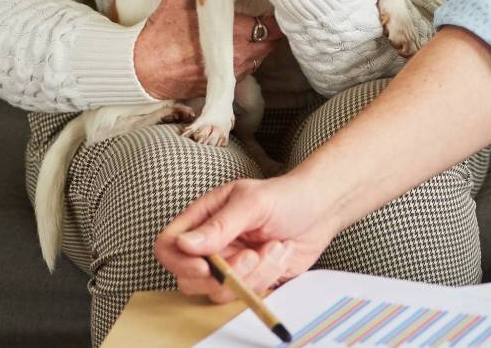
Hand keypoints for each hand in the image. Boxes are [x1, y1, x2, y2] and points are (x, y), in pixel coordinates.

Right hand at [133, 0, 284, 100]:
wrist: (141, 71)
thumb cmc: (159, 37)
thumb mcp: (174, 0)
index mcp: (234, 33)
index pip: (271, 26)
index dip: (274, 17)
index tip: (272, 7)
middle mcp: (239, 56)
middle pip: (270, 44)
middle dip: (270, 32)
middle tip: (265, 19)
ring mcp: (232, 74)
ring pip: (259, 59)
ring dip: (258, 47)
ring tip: (252, 33)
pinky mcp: (223, 85)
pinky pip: (245, 73)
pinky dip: (245, 61)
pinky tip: (235, 50)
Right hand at [155, 171, 341, 302]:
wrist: (322, 209)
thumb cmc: (287, 196)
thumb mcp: (253, 203)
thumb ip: (220, 225)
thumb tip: (184, 244)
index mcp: (204, 218)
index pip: (169, 245)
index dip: (180, 261)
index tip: (206, 265)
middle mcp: (213, 243)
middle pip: (190, 277)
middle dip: (225, 273)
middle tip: (253, 256)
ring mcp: (230, 263)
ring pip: (220, 290)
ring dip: (253, 274)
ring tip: (275, 246)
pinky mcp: (250, 278)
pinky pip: (246, 293)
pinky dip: (267, 277)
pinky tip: (282, 253)